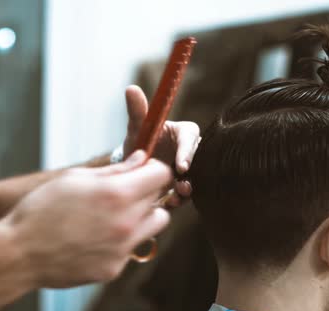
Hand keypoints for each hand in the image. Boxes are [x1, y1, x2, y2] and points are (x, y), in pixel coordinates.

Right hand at [3, 151, 171, 288]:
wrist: (18, 253)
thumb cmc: (41, 208)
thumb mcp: (74, 178)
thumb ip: (115, 169)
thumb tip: (141, 159)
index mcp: (117, 194)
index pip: (162, 175)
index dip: (153, 169)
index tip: (142, 171)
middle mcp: (126, 222)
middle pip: (162, 200)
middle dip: (148, 192)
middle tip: (124, 192)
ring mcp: (122, 249)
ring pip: (155, 225)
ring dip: (143, 216)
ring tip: (115, 215)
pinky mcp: (115, 268)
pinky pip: (132, 248)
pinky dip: (121, 240)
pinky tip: (95, 237)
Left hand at [122, 85, 199, 206]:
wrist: (134, 162)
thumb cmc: (140, 138)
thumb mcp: (137, 126)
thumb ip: (137, 110)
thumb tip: (130, 89)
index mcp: (184, 132)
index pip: (190, 138)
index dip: (187, 152)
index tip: (181, 166)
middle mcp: (191, 150)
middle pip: (198, 161)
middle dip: (192, 173)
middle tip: (182, 184)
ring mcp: (189, 170)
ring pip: (194, 179)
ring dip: (188, 189)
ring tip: (178, 196)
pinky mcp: (183, 185)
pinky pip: (185, 193)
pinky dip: (179, 200)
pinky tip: (169, 204)